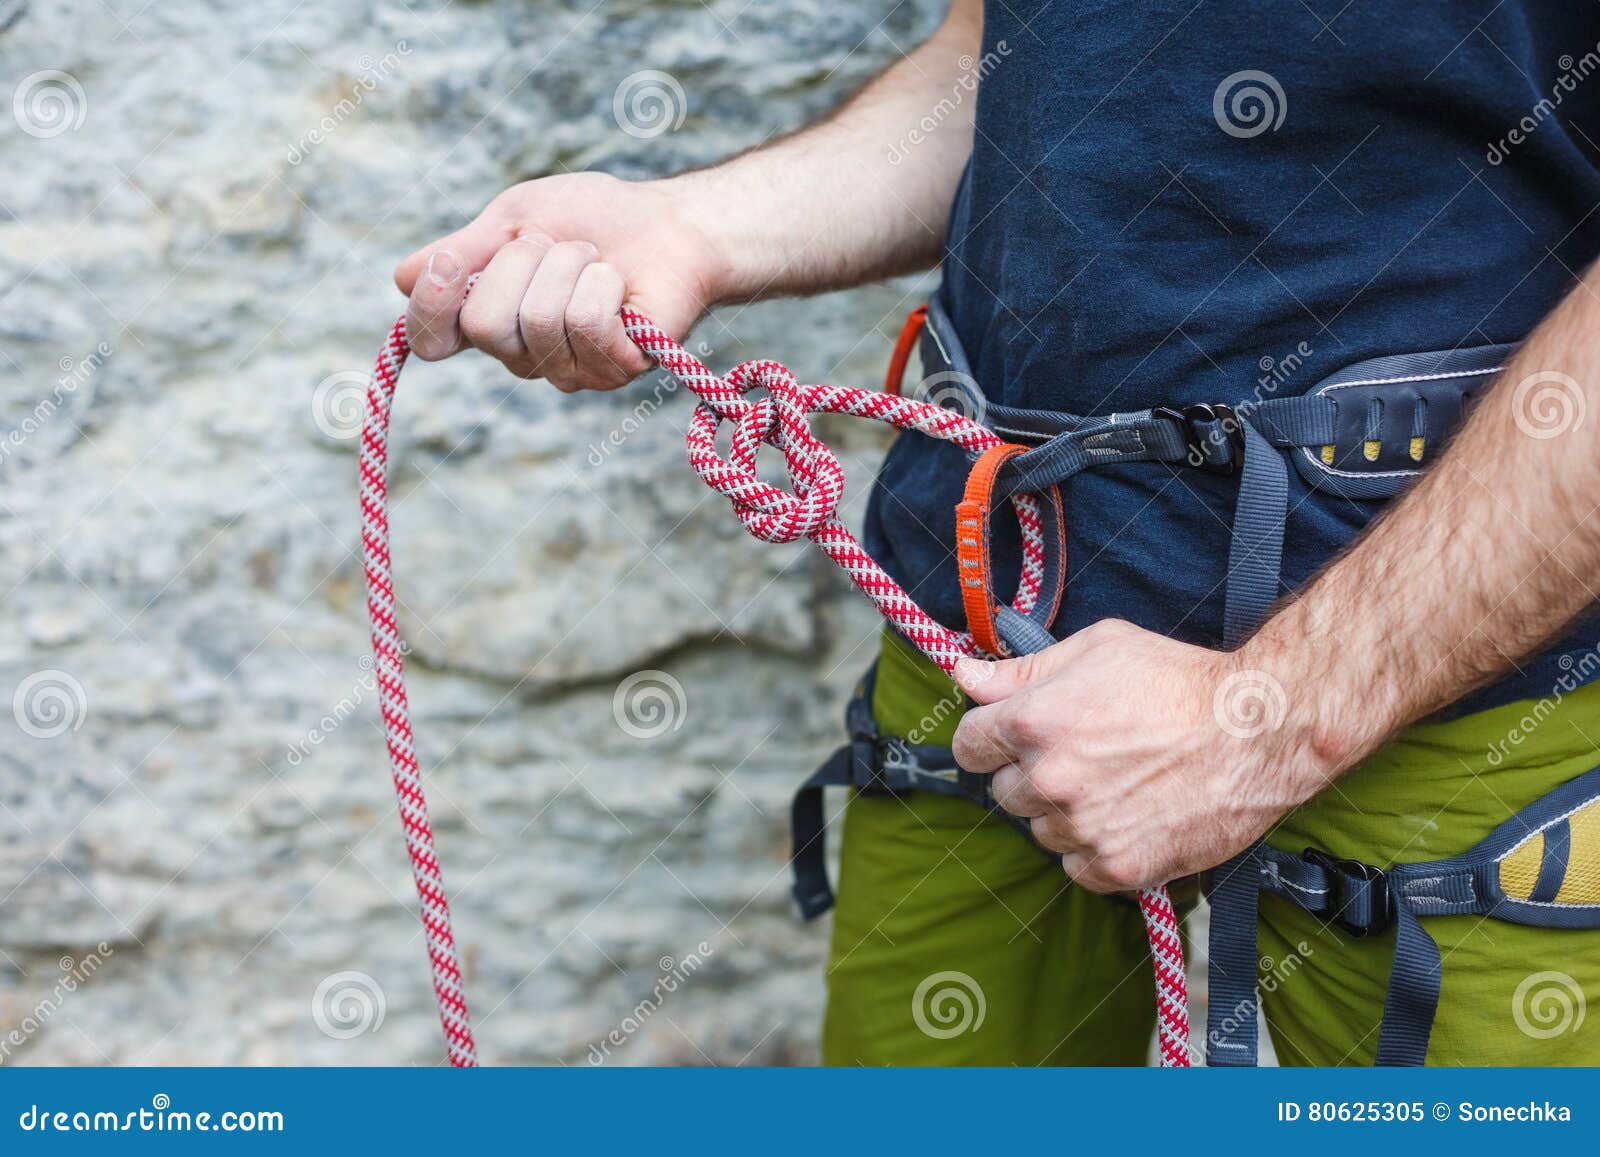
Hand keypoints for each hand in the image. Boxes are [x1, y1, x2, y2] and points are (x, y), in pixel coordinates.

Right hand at [393, 172, 731, 389]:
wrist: (671, 224)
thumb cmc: (595, 220)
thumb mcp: (514, 219)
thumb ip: (460, 252)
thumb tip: (402, 280)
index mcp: (488, 320)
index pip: (429, 340)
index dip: (431, 303)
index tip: (451, 262)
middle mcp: (521, 355)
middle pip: (484, 324)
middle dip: (522, 263)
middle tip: (560, 248)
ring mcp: (568, 370)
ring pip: (537, 320)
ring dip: (570, 267)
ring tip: (595, 262)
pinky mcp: (614, 370)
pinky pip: (585, 323)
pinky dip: (604, 285)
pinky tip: (622, 288)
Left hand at [949, 619, 1344, 891]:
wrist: (1258, 731)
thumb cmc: (1179, 680)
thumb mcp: (1097, 648)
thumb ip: (1021, 670)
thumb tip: (964, 675)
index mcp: (1034, 721)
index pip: (968, 746)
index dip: (988, 740)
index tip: (1011, 739)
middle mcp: (1049, 778)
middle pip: (1004, 792)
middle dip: (1032, 774)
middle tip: (1083, 756)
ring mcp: (1082, 827)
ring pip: (1041, 831)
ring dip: (1065, 814)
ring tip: (1115, 784)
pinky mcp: (1117, 867)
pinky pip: (1077, 868)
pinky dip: (1095, 850)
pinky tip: (1129, 817)